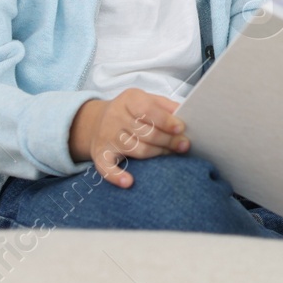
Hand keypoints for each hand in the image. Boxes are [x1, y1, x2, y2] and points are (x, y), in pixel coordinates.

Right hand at [69, 90, 190, 187]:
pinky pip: (106, 167)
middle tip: (183, 145)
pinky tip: (129, 182)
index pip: (148, 110)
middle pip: (144, 132)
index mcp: (129, 100)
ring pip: (135, 149)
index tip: (181, 129)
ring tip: (171, 154)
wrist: (97, 121)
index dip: (166, 121)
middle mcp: (115, 117)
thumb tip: (185, 113)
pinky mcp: (100, 155)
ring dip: (156, 153)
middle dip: (167, 140)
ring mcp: (106, 137)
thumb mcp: (148, 100)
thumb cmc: (132, 111)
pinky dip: (116, 176)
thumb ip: (166, 106)